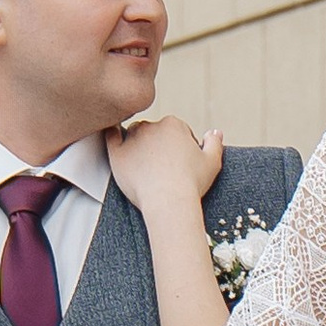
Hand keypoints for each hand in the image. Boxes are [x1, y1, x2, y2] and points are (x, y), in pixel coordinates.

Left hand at [106, 114, 223, 216]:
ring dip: (138, 143)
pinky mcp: (117, 153)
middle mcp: (152, 126)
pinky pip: (111, 138)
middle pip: (153, 131)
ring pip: (134, 134)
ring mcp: (133, 139)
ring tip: (145, 165)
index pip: (175, 130)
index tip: (180, 163)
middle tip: (163, 167)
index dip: (179, 146)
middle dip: (157, 144)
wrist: (168, 201)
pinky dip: (112, 135)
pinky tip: (114, 137)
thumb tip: (215, 132)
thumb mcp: (212, 162)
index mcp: (174, 124)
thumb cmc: (191, 184)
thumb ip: (214, 143)